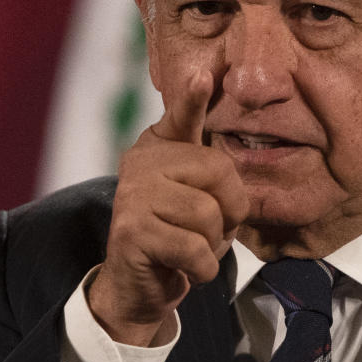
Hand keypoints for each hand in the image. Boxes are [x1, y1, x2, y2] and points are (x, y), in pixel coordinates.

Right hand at [88, 69, 248, 345]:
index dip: (192, 98)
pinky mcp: (131, 231)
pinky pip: (194, 249)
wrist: (139, 286)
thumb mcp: (198, 196)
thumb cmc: (178, 236)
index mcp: (160, 148)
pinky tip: (183, 268)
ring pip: (208, 216)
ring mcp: (133, 195)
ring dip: (213, 245)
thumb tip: (207, 102)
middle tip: (208, 230)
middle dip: (229, 213)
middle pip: (219, 173)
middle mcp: (141, 162)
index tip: (202, 75)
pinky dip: (201, 268)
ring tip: (190, 249)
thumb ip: (211, 168)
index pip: (182, 117)